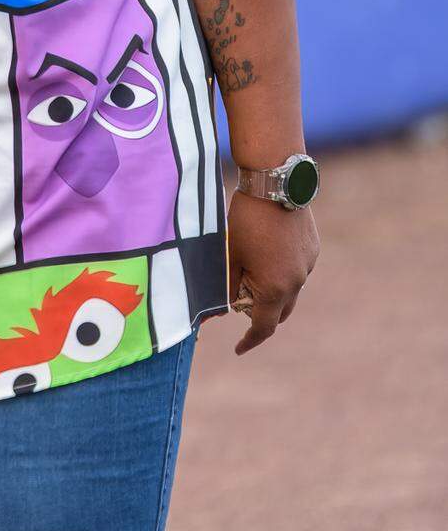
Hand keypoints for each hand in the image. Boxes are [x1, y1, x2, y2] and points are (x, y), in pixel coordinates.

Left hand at [227, 189, 318, 354]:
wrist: (275, 182)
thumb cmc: (246, 220)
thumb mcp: (229, 254)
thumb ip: (224, 286)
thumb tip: (217, 311)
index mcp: (275, 288)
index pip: (263, 327)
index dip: (250, 340)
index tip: (239, 348)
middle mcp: (297, 281)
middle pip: (279, 312)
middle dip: (260, 314)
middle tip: (238, 302)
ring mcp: (308, 265)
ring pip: (289, 290)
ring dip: (272, 291)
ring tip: (249, 269)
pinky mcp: (313, 248)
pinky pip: (297, 270)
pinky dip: (281, 272)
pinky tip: (266, 251)